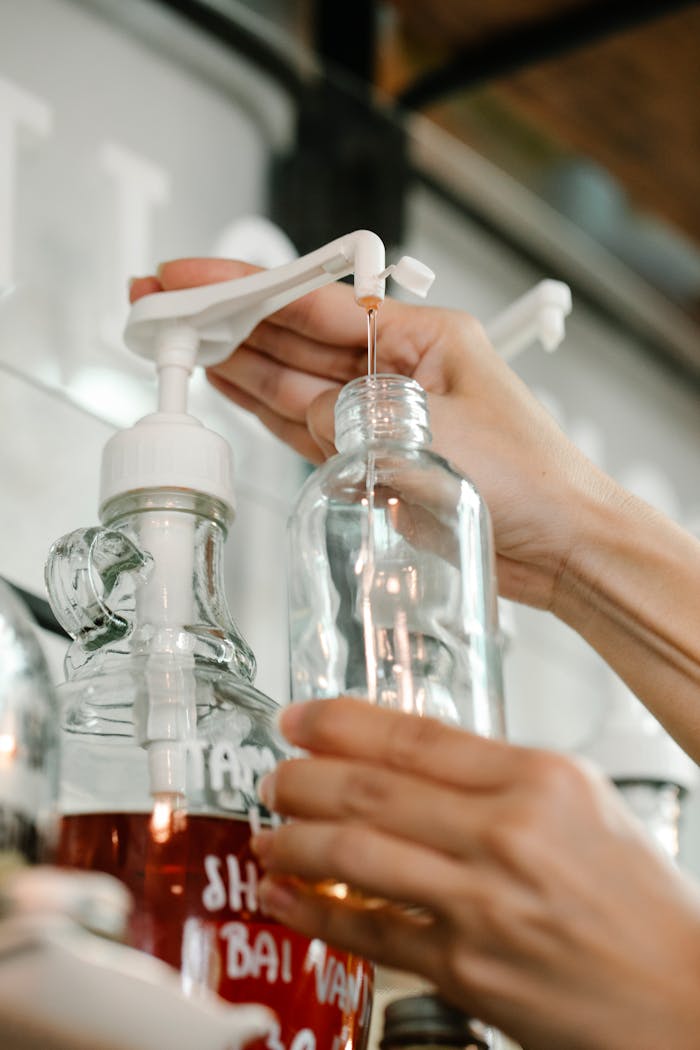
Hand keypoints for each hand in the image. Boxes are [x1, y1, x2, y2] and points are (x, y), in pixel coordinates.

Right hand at [129, 262, 699, 756]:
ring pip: (293, 380)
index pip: (315, 302)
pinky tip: (227, 384)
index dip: (244, 290)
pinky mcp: (374, 456)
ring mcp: (382, 414)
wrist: (563, 547)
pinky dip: (265, 408)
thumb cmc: (529, 481)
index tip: (189, 280)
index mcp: (422, 337)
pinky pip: (306, 425)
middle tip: (161, 305)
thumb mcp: (430, 435)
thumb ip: (354, 416)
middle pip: (294, 336)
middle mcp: (398, 369)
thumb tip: (300, 406)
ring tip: (177, 340)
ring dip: (235, 360)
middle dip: (226, 318)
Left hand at [251, 698, 699, 1049]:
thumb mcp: (582, 803)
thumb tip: (408, 755)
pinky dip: (314, 911)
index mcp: (540, 779)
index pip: (413, 735)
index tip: (299, 717)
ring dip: (294, 841)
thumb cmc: (636, 899)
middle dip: (300, 777)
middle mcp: (508, 834)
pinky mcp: (465, 968)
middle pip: (370, 789)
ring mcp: (482, 904)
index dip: (339, 722)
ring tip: (269, 834)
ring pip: (355, 856)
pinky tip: (286, 896)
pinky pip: (369, 932)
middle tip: (273, 775)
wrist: (680, 997)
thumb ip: (498, 774)